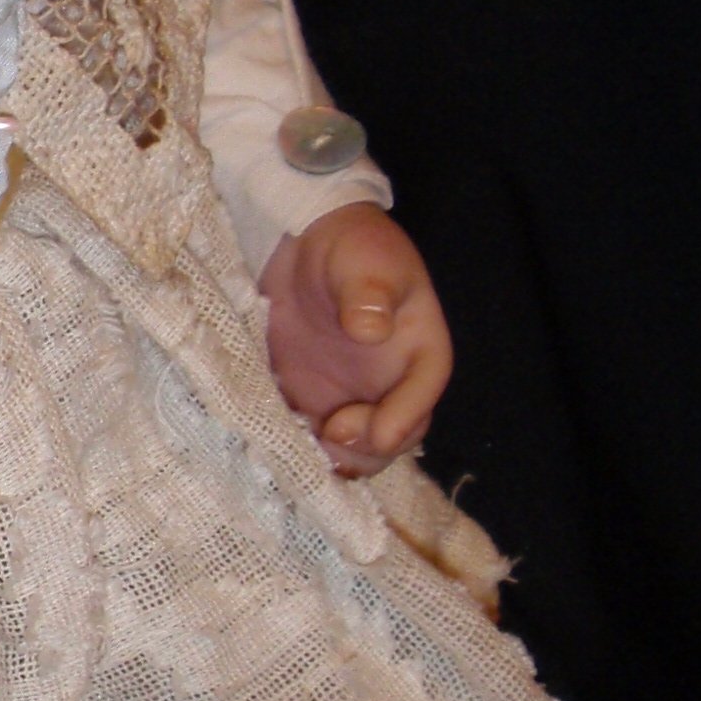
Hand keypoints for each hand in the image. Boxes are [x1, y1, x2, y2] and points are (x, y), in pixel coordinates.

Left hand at [257, 201, 452, 474]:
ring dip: (333, 457)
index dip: (405, 419)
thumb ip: (370, 292)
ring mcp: (351, 398)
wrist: (305, 243)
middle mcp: (390, 384)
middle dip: (367, 447)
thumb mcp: (366, 260)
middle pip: (393, 438)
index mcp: (418, 351)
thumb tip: (370, 329)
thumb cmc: (350, 246)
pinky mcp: (312, 403)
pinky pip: (313, 441)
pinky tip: (277, 441)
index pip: (423, 393)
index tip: (379, 434)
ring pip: (355, 451)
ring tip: (303, 443)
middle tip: (332, 431)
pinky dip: (300, 449)